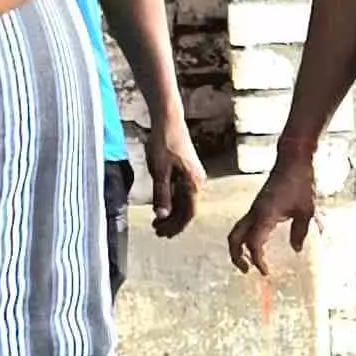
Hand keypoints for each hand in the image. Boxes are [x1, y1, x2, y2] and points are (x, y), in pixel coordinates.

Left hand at [146, 123, 204, 239]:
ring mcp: (195, 177)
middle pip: (188, 210)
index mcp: (193, 183)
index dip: (175, 226)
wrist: (169, 121)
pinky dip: (174, 202)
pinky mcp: (190, 172)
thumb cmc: (163, 143)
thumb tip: (161, 216)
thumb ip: (161, 195)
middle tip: (157, 231)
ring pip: (186, 202)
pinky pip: (184, 193)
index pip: (188, 213)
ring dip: (173, 214)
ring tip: (159, 222)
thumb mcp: (159, 171)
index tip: (161, 233)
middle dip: (173, 223)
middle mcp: (198, 182)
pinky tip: (164, 205)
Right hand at [229, 157, 315, 275]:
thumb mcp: (306, 210)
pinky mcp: (258, 205)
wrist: (292, 162)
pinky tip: (257, 244)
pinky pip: (245, 225)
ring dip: (238, 247)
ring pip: (237, 231)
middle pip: (234, 238)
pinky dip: (245, 238)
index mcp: (265, 215)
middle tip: (246, 270)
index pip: (253, 243)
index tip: (265, 271)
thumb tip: (296, 250)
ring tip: (248, 261)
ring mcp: (254, 208)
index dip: (257, 260)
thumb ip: (300, 231)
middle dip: (236, 256)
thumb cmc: (299, 183)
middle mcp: (255, 213)